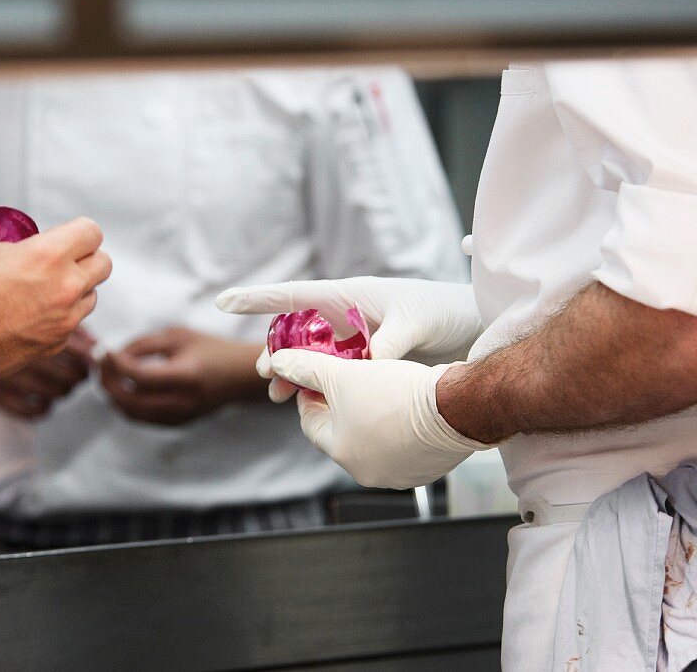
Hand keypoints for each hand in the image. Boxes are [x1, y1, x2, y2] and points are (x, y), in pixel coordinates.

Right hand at [0, 217, 111, 387]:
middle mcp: (66, 287)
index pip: (92, 232)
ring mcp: (66, 319)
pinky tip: (31, 314)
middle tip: (62, 260)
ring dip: (76, 288)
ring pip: (92, 295)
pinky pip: (73, 321)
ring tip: (42, 289)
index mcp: (48, 256)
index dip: (78, 231)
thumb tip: (24, 248)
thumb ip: (13, 245)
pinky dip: (60, 315)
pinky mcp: (59, 342)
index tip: (66, 236)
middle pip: (104, 264)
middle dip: (86, 258)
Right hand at [0, 327, 96, 417]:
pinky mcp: (0, 396)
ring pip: (59, 393)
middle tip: (77, 369)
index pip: (82, 353)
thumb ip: (64, 324)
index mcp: (40, 330)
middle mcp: (28, 356)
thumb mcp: (33, 308)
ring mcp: (14, 379)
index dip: (90, 357)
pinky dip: (43, 406)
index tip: (89, 357)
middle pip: (75, 376)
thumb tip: (95, 345)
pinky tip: (40, 395)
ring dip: (64, 388)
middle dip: (80, 373)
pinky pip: (36, 411)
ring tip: (59, 380)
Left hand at [100, 327, 264, 425]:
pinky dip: (127, 404)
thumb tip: (113, 356)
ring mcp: (179, 417)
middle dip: (107, 383)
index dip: (115, 363)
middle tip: (99, 364)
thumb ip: (144, 344)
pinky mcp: (177, 423)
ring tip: (107, 375)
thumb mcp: (179, 336)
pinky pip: (143, 418)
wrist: (241, 376)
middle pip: (129, 401)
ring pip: (132, 414)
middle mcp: (182, 402)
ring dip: (114, 395)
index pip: (139, 376)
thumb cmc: (211, 350)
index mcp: (186, 376)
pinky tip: (123, 387)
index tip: (103, 350)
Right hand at [216, 277, 480, 401]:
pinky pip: (331, 373)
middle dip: (276, 352)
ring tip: (280, 395)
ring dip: (294, 374)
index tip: (223, 302)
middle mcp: (344, 315)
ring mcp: (351, 338)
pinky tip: (306, 402)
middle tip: (268, 375)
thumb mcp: (416, 322)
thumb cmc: (443, 311)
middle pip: (295, 332)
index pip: (293, 296)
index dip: (257, 299)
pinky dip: (316, 386)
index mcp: (349, 295)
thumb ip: (389, 342)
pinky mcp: (364, 359)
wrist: (472, 327)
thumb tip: (368, 366)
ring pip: (310, 357)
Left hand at [267, 349, 487, 488]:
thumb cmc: (397, 391)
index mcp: (342, 453)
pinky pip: (401, 448)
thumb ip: (306, 367)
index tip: (318, 376)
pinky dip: (397, 429)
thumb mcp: (343, 374)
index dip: (310, 395)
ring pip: (371, 441)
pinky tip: (406, 406)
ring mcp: (397, 475)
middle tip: (347, 379)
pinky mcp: (424, 471)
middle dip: (339, 406)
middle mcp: (366, 472)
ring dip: (368, 417)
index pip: (310, 423)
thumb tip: (277, 363)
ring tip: (379, 389)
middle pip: (340, 434)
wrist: (457, 407)